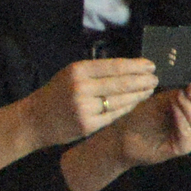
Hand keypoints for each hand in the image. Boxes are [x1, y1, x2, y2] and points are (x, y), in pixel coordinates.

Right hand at [23, 58, 158, 147]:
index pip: (114, 66)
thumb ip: (95, 72)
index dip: (135, 66)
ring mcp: (84, 108)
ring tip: (150, 90)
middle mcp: (81, 88)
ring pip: (120, 100)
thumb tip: (128, 68)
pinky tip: (136, 103)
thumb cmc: (56, 94)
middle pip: (120, 83)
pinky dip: (127, 108)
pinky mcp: (87, 125)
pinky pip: (113, 115)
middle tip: (156, 78)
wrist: (35, 120)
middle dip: (142, 80)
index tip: (150, 65)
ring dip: (138, 95)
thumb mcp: (70, 75)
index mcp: (77, 70)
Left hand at [106, 74, 190, 167]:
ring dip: (189, 108)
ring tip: (179, 97)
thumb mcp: (159, 99)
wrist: (126, 137)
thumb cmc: (141, 117)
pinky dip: (183, 123)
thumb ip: (175, 91)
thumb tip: (187, 75)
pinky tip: (176, 112)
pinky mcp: (182, 148)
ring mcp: (189, 136)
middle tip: (188, 87)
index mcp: (188, 108)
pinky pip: (188, 136)